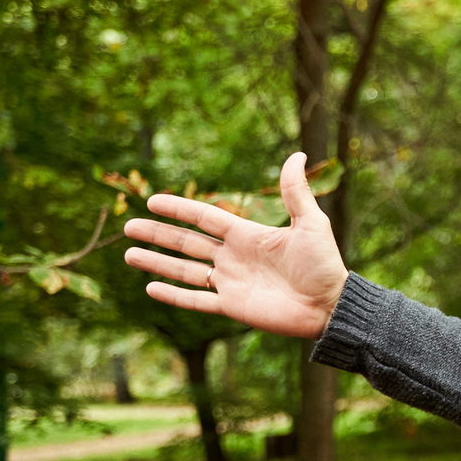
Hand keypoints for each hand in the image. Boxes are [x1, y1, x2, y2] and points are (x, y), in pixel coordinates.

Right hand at [122, 152, 346, 339]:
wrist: (332, 305)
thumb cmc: (324, 265)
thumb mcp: (311, 224)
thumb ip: (296, 192)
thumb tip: (297, 154)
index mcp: (247, 235)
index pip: (204, 218)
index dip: (179, 209)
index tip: (152, 201)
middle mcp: (234, 257)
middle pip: (187, 243)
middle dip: (158, 235)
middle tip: (128, 228)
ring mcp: (231, 282)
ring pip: (185, 271)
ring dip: (157, 263)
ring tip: (128, 254)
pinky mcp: (233, 306)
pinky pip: (196, 300)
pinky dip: (173, 296)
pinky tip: (150, 288)